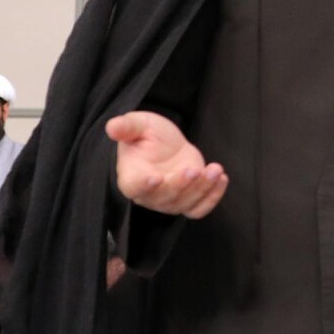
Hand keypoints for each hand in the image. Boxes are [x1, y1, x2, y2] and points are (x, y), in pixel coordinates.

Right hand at [107, 111, 228, 218]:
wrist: (164, 144)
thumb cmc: (146, 135)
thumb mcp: (137, 124)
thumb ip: (126, 127)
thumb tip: (111, 126)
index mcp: (131, 176)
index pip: (134, 187)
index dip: (143, 185)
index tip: (156, 177)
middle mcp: (149, 194)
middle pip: (163, 198)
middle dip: (180, 185)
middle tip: (193, 169)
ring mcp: (169, 200)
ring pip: (184, 204)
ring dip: (202, 189)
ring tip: (214, 170)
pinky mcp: (187, 200)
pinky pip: (199, 209)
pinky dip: (213, 198)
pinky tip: (221, 178)